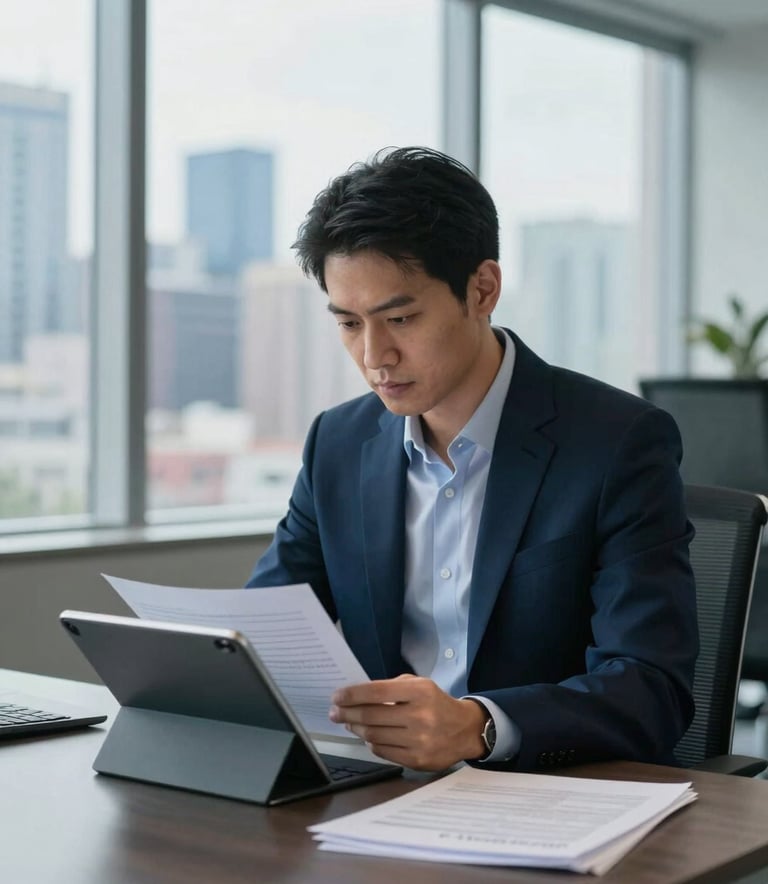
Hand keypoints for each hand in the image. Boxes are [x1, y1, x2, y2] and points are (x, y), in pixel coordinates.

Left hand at [329, 674, 486, 770]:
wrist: (464, 730)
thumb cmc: (435, 703)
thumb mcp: (419, 685)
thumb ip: (391, 687)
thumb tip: (357, 696)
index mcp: (420, 692)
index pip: (377, 692)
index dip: (352, 695)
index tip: (337, 696)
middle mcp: (420, 716)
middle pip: (371, 716)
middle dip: (347, 713)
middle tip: (335, 711)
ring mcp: (419, 740)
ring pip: (373, 735)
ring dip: (355, 728)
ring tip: (349, 722)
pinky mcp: (417, 759)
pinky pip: (382, 751)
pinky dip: (370, 743)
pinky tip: (367, 736)